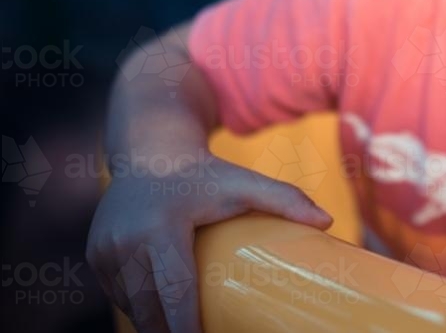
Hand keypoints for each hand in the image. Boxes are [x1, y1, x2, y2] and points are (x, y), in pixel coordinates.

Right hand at [86, 151, 331, 332]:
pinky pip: (121, 295)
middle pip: (150, 309)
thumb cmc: (205, 172)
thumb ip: (285, 198)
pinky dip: (141, 309)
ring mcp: (105, 250)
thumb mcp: (244, 182)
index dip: (187, 329)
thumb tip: (329, 222)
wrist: (152, 151)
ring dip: (156, 323)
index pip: (175, 292)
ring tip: (186, 329)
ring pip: (134, 307)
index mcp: (159, 227)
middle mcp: (125, 241)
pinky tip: (163, 317)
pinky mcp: (96, 255)